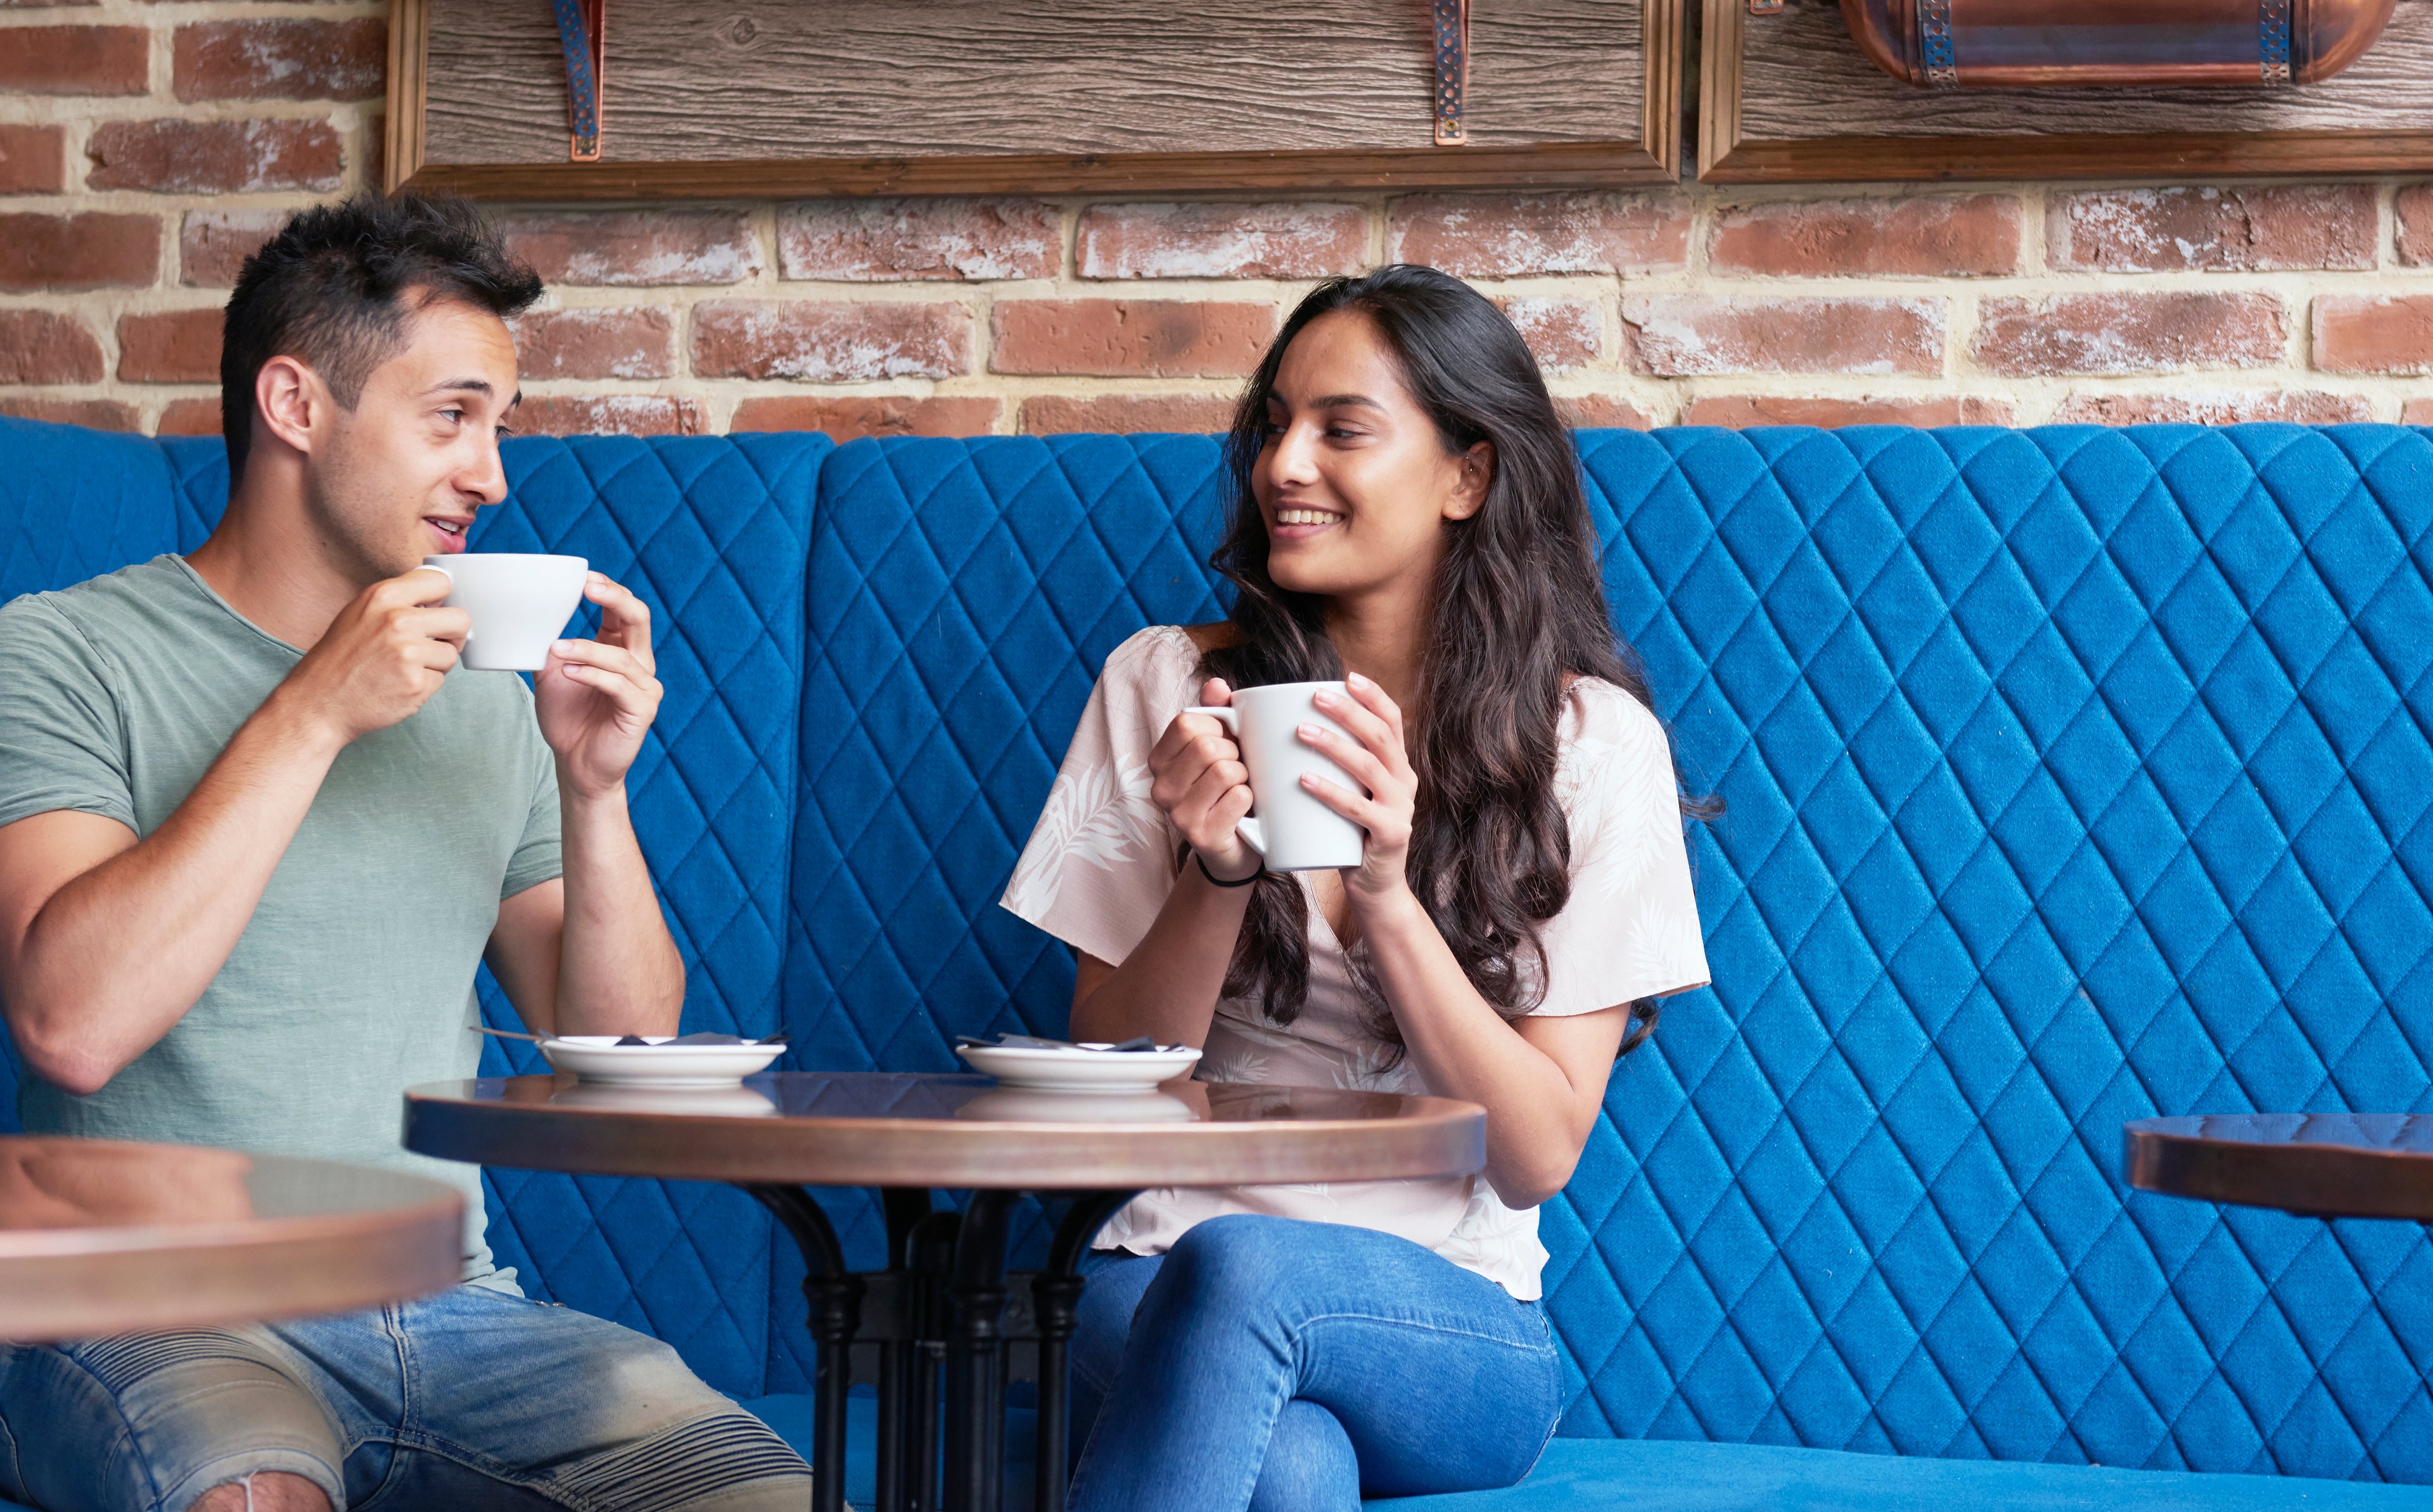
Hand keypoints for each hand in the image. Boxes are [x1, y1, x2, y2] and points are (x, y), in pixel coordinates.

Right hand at [275, 567, 466, 745]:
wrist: (318, 702)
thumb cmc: (340, 658)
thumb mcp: (360, 613)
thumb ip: (397, 601)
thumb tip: (439, 596)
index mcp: (382, 596)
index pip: (440, 581)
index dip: (443, 599)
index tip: (436, 610)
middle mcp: (397, 620)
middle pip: (460, 619)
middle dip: (452, 634)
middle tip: (433, 644)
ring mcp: (408, 653)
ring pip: (451, 654)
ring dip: (435, 664)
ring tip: (404, 668)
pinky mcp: (415, 683)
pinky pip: (440, 680)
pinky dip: (424, 685)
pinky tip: (399, 685)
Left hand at [534, 573, 662, 799]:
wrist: (576, 764)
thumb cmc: (568, 718)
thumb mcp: (554, 673)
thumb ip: (553, 646)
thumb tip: (530, 617)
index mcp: (620, 649)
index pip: (623, 610)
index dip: (608, 590)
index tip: (582, 576)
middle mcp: (639, 664)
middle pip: (639, 618)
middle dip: (615, 598)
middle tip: (588, 586)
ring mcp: (645, 687)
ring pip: (621, 655)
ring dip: (586, 648)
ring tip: (557, 649)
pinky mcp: (643, 710)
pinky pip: (620, 685)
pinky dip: (593, 675)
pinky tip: (571, 672)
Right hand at [1149, 677, 1257, 881]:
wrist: (1236, 845)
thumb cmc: (1227, 788)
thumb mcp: (1220, 745)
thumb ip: (1216, 712)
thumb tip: (1216, 683)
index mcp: (1158, 760)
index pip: (1186, 722)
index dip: (1217, 727)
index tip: (1226, 742)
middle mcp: (1160, 788)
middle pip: (1207, 746)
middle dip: (1235, 753)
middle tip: (1237, 770)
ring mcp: (1178, 815)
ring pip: (1225, 771)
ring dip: (1245, 777)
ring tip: (1240, 789)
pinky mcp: (1202, 836)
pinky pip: (1239, 797)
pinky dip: (1250, 799)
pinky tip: (1244, 811)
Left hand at [1298, 672, 1416, 902]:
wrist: (1374, 888)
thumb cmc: (1350, 835)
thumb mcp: (1349, 793)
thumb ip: (1335, 766)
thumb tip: (1290, 726)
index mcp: (1397, 766)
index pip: (1392, 721)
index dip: (1373, 696)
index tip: (1347, 676)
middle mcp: (1405, 782)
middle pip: (1380, 736)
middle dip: (1348, 711)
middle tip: (1315, 696)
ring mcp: (1400, 808)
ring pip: (1370, 766)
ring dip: (1335, 745)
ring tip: (1302, 731)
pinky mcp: (1390, 834)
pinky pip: (1360, 808)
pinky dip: (1331, 792)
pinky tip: (1306, 779)